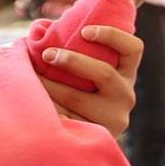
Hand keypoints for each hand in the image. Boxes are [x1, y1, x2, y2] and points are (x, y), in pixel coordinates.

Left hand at [39, 0, 144, 137]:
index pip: (133, 49)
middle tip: (47, 54)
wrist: (86, 137)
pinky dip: (49, 110)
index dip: (112, 36)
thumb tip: (40, 28)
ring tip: (31, 80)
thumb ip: (76, 50)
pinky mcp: (96, 137)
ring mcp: (114, 119)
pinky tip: (35, 107)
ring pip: (79, 100)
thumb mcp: (87, 71)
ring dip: (51, 86)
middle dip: (72, 61)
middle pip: (104, 73)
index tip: (85, 31)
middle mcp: (126, 96)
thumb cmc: (79, 89)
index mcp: (127, 74)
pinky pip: (68, 121)